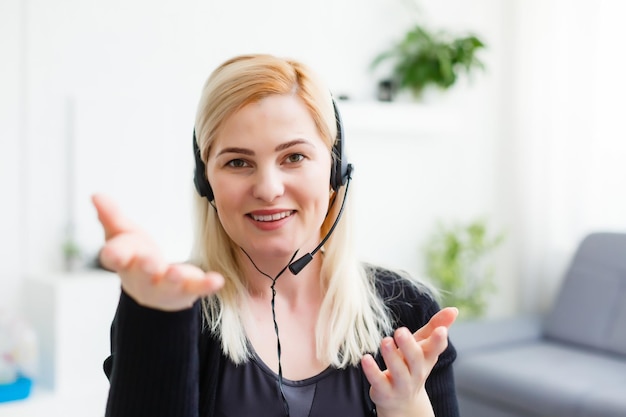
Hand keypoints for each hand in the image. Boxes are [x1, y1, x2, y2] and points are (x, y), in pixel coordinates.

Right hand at [92, 193, 223, 310]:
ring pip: (168, 284)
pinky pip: (197, 288)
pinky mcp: (188, 289)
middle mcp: (143, 277)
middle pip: (141, 273)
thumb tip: (95, 195)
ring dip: (173, 278)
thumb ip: (111, 216)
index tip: (111, 254)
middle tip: (149, 261)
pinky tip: (217, 280)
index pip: (115, 258)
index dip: (113, 256)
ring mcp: (166, 285)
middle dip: (145, 267)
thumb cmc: (136, 255)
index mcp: (125, 261)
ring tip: (178, 273)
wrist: (155, 290)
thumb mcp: (123, 234)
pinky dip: (206, 285)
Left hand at [361, 307, 458, 416]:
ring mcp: (401, 384)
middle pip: (416, 360)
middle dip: (409, 346)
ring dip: (392, 356)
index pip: (435, 349)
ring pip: (398, 371)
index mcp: (427, 358)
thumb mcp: (423, 345)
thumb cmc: (412, 364)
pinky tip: (366, 358)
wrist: (403, 403)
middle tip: (400, 331)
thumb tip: (454, 309)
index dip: (439, 341)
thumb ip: (436, 326)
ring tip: (385, 341)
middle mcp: (416, 372)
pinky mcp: (384, 391)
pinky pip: (378, 381)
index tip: (441, 330)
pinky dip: (372, 371)